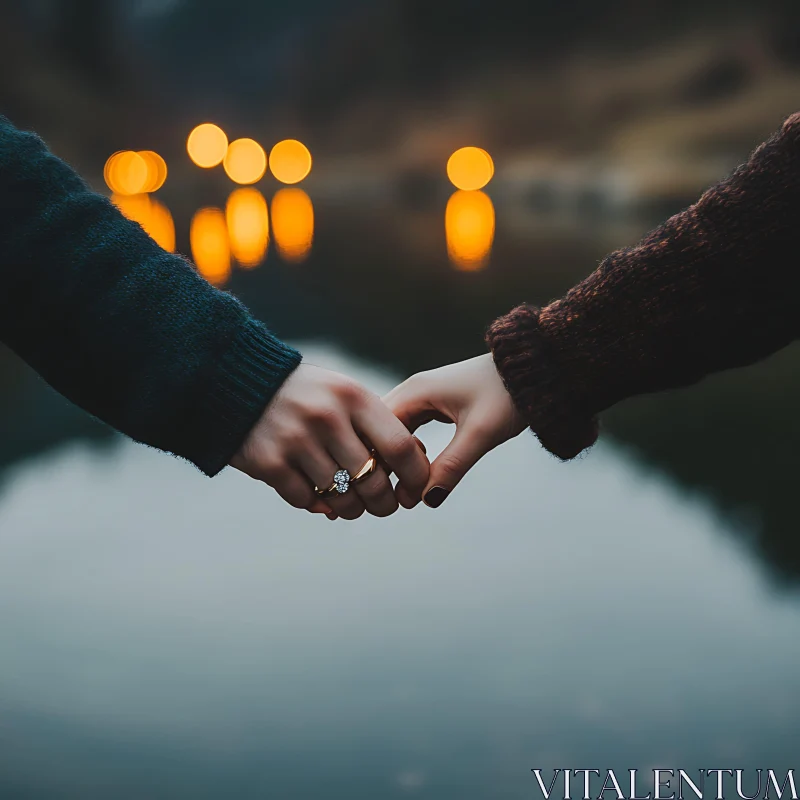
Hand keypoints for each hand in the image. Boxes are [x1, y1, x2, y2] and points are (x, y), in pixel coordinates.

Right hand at [230, 363, 429, 519]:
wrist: (236, 381)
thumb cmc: (306, 393)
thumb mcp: (344, 393)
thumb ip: (376, 423)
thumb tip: (417, 461)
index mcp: (353, 397)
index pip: (401, 446)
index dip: (415, 475)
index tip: (414, 488)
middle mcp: (327, 417)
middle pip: (373, 482)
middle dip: (383, 503)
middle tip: (382, 506)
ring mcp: (296, 441)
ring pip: (342, 499)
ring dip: (351, 509)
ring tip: (351, 505)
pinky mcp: (269, 463)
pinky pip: (307, 500)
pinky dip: (316, 504)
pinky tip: (317, 493)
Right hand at [383, 354, 526, 507]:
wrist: (535, 370)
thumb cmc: (508, 395)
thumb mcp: (480, 434)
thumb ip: (452, 465)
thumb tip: (427, 499)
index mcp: (416, 390)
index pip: (377, 428)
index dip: (375, 460)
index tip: (380, 492)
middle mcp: (413, 390)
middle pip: (380, 431)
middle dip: (381, 463)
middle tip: (383, 498)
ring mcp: (423, 396)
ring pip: (395, 433)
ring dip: (395, 459)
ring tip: (395, 491)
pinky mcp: (435, 404)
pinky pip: (410, 431)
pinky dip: (408, 452)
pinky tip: (411, 473)